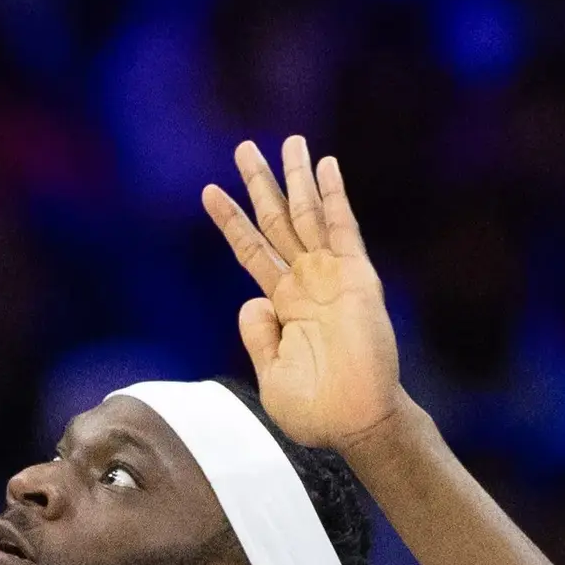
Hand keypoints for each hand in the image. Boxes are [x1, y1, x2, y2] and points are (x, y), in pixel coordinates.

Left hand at [203, 136, 406, 450]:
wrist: (356, 423)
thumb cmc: (316, 409)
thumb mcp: (270, 373)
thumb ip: (258, 335)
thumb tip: (251, 301)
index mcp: (283, 304)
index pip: (251, 250)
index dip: (231, 220)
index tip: (207, 190)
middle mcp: (307, 282)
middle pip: (277, 220)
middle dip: (261, 183)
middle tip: (244, 147)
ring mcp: (332, 277)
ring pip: (308, 215)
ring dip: (296, 177)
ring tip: (286, 141)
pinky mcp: (357, 278)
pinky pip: (342, 228)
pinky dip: (333, 195)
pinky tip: (326, 165)